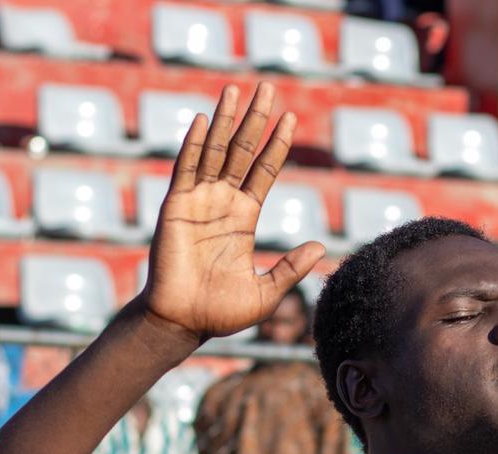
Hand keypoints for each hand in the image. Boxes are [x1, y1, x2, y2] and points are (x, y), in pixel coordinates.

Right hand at [141, 82, 325, 343]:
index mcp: (244, 218)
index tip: (291, 117)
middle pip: (242, 150)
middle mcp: (222, 202)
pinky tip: (201, 119)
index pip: (264, 171)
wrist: (183, 322)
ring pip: (214, 151)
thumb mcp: (267, 292)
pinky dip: (193, 144)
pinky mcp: (176, 207)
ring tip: (235, 89)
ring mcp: (198, 201)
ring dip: (224, 120)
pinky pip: (185, 169)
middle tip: (266, 86)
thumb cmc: (221, 313)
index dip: (277, 145)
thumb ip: (291, 269)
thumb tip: (321, 247)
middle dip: (254, 119)